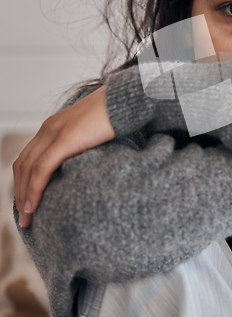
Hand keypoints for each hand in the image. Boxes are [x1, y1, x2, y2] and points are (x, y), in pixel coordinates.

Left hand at [13, 85, 114, 227]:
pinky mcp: (65, 139)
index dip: (24, 181)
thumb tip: (86, 162)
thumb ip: (84, 143)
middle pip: (22, 165)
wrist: (127, 98)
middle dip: (19, 192)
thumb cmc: (118, 114)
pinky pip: (41, 169)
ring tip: (27, 217)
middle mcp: (49, 127)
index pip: (28, 157)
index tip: (29, 201)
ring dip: (23, 195)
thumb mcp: (94, 130)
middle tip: (24, 216)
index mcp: (54, 125)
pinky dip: (33, 189)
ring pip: (27, 169)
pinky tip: (33, 205)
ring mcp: (55, 132)